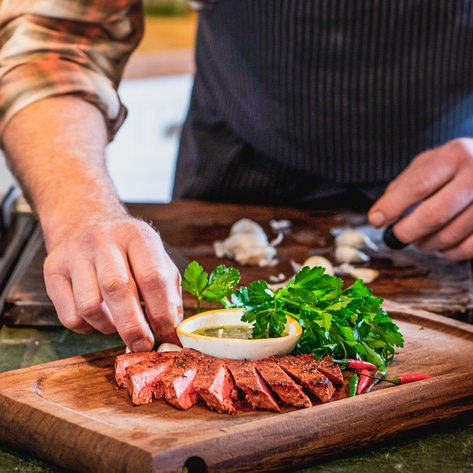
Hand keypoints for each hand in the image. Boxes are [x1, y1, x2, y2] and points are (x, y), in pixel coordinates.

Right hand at [43, 216, 182, 351]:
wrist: (87, 225)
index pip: (152, 276)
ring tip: (119, 324)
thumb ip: (168, 294)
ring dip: (108, 326)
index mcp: (136, 235)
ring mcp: (74, 253)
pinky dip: (88, 328)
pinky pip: (69, 316)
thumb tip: (174, 332)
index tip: (168, 334)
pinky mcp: (53, 269)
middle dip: (133, 326)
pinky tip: (99, 318)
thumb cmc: (129, 252)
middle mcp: (103, 239)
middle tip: (143, 346)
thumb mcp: (156, 261)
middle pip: (117, 289)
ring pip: (90, 306)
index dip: (162, 311)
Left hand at [368, 138, 472, 259]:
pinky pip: (468, 248)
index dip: (392, 206)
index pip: (417, 185)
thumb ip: (404, 184)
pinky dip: (449, 252)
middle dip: (407, 231)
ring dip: (427, 244)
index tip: (376, 220)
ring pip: (450, 235)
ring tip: (420, 239)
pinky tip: (443, 245)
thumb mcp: (431, 162)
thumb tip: (380, 215)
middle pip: (433, 215)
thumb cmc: (457, 166)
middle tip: (397, 235)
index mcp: (454, 155)